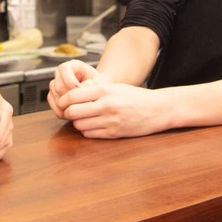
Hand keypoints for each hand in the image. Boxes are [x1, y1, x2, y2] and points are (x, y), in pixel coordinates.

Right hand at [46, 59, 101, 119]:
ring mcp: (55, 85)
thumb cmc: (100, 88)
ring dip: (66, 105)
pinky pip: (53, 105)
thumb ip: (89, 85)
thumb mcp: (98, 84)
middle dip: (69, 95)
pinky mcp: (53, 97)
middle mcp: (61, 74)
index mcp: (73, 65)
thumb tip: (78, 92)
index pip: (64, 69)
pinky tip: (72, 115)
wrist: (98, 96)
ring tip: (78, 110)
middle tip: (81, 103)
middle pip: (58, 85)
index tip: (79, 89)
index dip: (69, 79)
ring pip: (54, 96)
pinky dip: (62, 112)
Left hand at [50, 78, 166, 138]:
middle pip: (73, 112)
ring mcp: (110, 121)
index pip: (73, 95)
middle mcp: (106, 105)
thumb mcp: (115, 87)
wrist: (158, 109)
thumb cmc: (135, 97)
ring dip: (78, 123)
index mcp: (105, 90)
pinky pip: (90, 134)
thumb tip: (71, 94)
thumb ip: (94, 90)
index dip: (63, 100)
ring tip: (84, 118)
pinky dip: (87, 131)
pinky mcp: (114, 133)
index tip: (63, 102)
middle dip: (68, 113)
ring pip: (80, 125)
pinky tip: (93, 125)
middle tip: (71, 111)